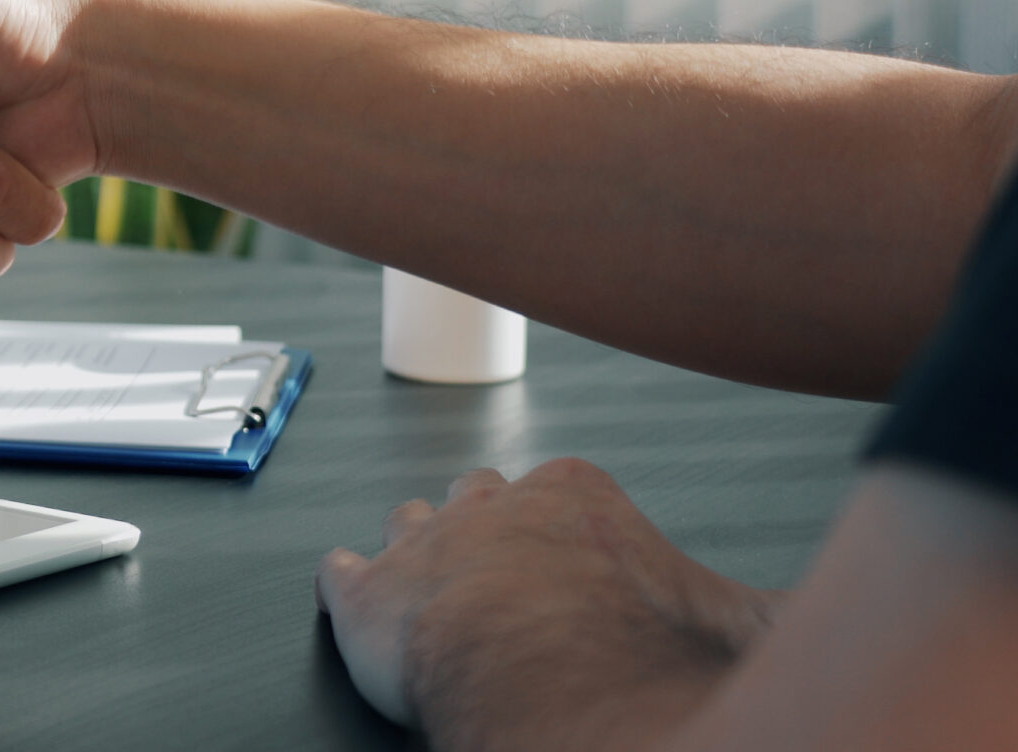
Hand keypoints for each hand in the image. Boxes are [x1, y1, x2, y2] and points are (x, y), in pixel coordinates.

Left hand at [314, 458, 777, 751]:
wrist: (544, 680)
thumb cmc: (633, 649)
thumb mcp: (737, 619)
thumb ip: (773, 608)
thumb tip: (826, 614)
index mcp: (575, 497)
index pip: (566, 486)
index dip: (564, 517)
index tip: (574, 542)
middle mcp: (492, 506)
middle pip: (482, 492)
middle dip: (487, 517)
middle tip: (493, 550)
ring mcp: (423, 545)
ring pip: (410, 521)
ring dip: (418, 543)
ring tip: (422, 561)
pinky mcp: (366, 595)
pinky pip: (341, 574)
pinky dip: (344, 582)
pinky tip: (342, 581)